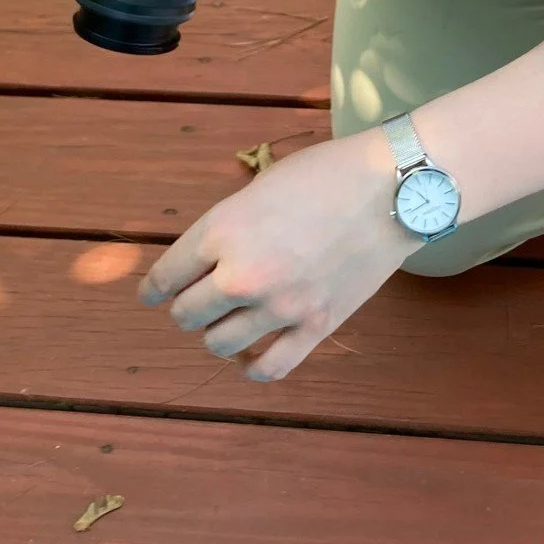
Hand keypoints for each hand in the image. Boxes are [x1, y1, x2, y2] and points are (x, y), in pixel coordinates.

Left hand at [141, 126, 420, 380]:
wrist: (391, 189)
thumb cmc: (326, 174)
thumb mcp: (261, 186)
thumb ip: (229, 226)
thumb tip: (209, 258)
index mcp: (223, 230)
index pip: (166, 275)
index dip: (153, 288)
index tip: (152, 295)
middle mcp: (243, 274)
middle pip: (187, 314)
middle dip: (186, 308)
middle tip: (197, 300)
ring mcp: (280, 306)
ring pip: (219, 344)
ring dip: (217, 333)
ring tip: (227, 321)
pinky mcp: (315, 327)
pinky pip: (269, 368)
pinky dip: (252, 367)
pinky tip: (251, 355)